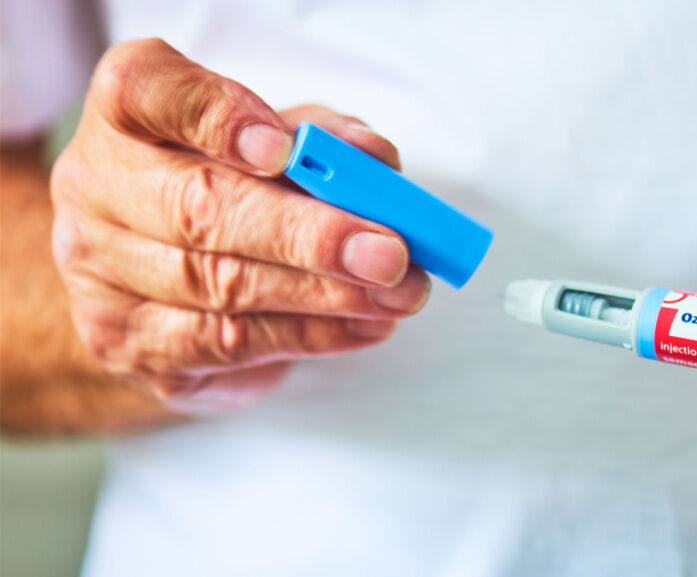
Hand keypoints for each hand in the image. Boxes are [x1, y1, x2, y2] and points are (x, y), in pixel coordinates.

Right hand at [50, 39, 429, 413]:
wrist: (162, 278)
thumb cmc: (232, 188)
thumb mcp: (281, 145)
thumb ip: (324, 141)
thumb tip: (373, 159)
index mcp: (126, 112)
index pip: (149, 90)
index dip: (218, 117)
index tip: (287, 150)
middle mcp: (95, 184)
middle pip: (198, 208)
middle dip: (308, 236)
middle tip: (388, 252)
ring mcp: (97, 270)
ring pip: (219, 286)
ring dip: (324, 295)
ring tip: (395, 295)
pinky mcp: (122, 341)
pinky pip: (226, 344)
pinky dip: (310, 335)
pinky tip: (363, 326)